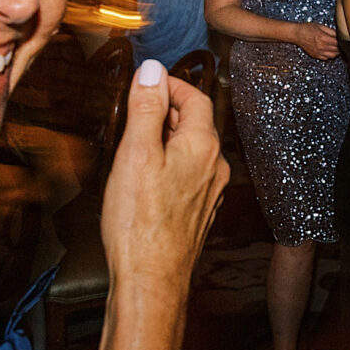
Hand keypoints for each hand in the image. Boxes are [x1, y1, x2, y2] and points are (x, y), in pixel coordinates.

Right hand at [101, 60, 229, 290]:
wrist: (151, 279)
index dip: (171, 84)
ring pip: (192, 149)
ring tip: (134, 141)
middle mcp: (215, 166)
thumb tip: (152, 70)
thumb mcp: (136, 154)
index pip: (196, 97)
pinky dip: (170, 162)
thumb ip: (145, 108)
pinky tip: (145, 176)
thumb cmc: (140, 222)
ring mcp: (211, 190)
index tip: (147, 81)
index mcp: (203, 146)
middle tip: (135, 109)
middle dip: (166, 110)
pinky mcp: (200, 211)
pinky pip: (189, 173)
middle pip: (195, 122)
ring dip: (166, 137)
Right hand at [292, 23, 339, 59]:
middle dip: (341, 47)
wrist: (296, 34)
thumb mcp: (320, 26)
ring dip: (336, 52)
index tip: (344, 39)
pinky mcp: (315, 55)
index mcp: (323, 38)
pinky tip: (329, 51)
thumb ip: (331, 31)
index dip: (343, 41)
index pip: (338, 42)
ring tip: (336, 48)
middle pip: (337, 50)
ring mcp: (318, 52)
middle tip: (342, 44)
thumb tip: (339, 33)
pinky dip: (329, 55)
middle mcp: (321, 46)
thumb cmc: (306, 28)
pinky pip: (326, 58)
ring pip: (333, 56)